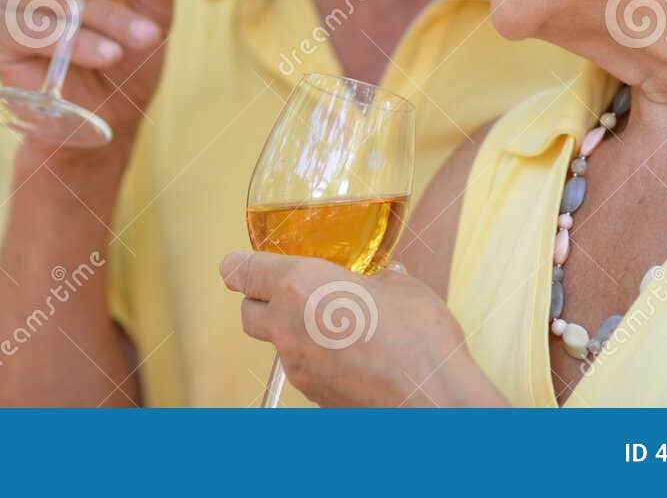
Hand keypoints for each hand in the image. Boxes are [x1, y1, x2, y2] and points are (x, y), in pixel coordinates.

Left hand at [219, 251, 503, 406]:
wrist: (432, 400)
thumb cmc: (417, 336)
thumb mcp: (400, 286)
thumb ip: (378, 276)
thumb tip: (384, 276)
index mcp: (298, 285)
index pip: (242, 272)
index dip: (236, 266)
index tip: (234, 265)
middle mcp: (287, 326)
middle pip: (248, 313)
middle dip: (261, 301)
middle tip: (288, 292)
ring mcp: (298, 366)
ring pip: (276, 343)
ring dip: (292, 332)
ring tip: (330, 324)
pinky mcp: (313, 395)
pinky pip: (302, 369)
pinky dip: (315, 359)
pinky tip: (349, 354)